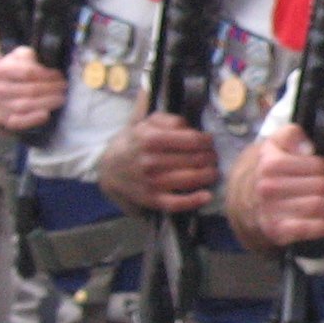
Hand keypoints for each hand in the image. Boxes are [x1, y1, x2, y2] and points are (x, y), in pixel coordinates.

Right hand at [0, 47, 63, 132]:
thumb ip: (28, 56)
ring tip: (61, 99)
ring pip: (22, 105)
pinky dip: (32, 118)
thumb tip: (48, 60)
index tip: (59, 76)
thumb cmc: (11, 74)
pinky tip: (47, 114)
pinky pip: (16, 121)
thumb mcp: (16, 59)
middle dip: (50, 89)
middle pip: (27, 89)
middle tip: (64, 88)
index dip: (46, 75)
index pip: (26, 72)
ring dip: (46, 102)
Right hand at [99, 112, 217, 214]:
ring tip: (212, 171)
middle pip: (195, 160)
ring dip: (208, 175)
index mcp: (150, 139)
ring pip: (190, 179)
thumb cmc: (136, 142)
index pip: (192, 140)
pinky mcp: (151, 199)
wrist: (110, 167)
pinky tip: (207, 196)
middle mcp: (150, 161)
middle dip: (210, 158)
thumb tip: (191, 127)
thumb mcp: (148, 123)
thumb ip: (170, 120)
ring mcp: (151, 182)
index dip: (207, 141)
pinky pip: (176, 203)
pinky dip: (194, 201)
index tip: (209, 142)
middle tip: (213, 157)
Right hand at [243, 123, 323, 244]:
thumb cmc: (270, 171)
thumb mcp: (274, 145)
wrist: (246, 201)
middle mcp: (269, 187)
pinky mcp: (277, 230)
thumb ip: (291, 135)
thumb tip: (308, 147)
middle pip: (322, 186)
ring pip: (320, 206)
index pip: (318, 166)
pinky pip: (311, 228)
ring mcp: (272, 210)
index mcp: (271, 164)